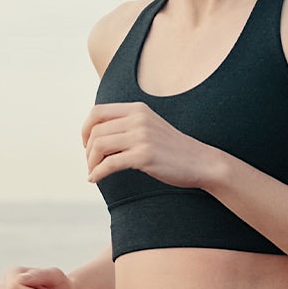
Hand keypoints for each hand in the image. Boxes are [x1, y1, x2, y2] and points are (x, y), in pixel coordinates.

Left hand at [82, 102, 211, 188]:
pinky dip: (97, 173)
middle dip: (87, 150)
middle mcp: (138, 119)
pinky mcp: (144, 156)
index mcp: (138, 109)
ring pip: (99, 146)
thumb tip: (96, 135)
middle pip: (96, 131)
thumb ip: (128, 125)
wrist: (201, 162)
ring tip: (94, 172)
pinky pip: (109, 164)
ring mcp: (142, 137)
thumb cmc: (174, 149)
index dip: (86, 129)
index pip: (97, 112)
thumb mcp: (150, 127)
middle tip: (91, 163)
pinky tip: (95, 179)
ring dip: (91, 162)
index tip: (87, 144)